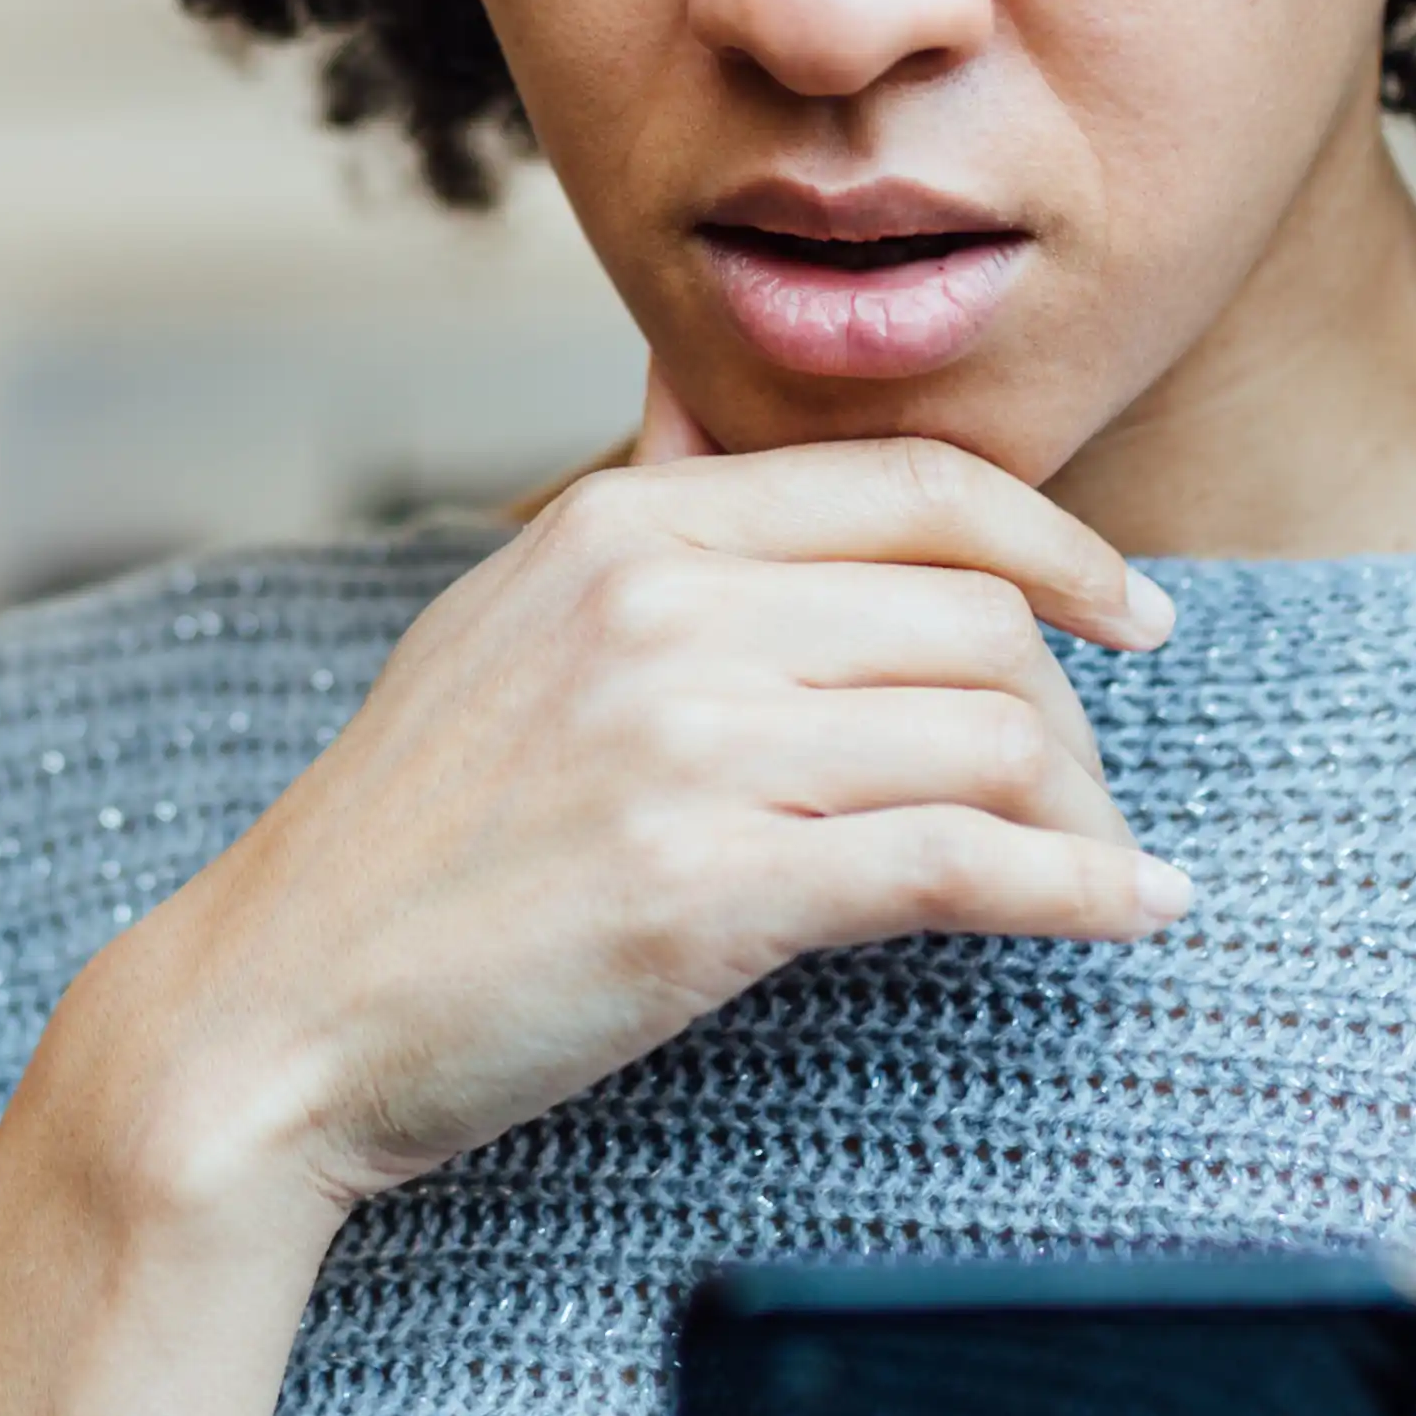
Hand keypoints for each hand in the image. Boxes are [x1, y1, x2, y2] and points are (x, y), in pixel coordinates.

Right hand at [125, 377, 1182, 1202]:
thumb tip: (698, 410)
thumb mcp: (499, 622)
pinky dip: (1084, 888)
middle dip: (1068, 707)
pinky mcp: (711, 889)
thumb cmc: (407, 840)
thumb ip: (630, 522)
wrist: (282, 1005)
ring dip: (1082, 810)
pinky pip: (969, 864)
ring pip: (993, 733)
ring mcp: (687, 744)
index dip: (1060, 543)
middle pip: (977, 612)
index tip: (1132, 612)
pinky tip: (1133, 907)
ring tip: (1096, 861)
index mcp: (625, 523)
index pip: (915, 486)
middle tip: (1077, 790)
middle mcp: (663, 606)